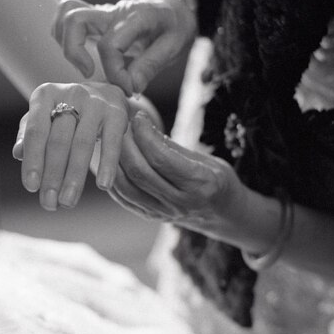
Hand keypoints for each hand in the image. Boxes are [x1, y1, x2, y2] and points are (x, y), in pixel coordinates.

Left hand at [13, 82, 128, 210]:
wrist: (104, 94)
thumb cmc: (65, 113)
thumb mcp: (43, 119)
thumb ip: (28, 136)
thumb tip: (18, 153)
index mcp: (45, 95)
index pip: (36, 131)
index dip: (33, 160)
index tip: (31, 188)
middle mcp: (70, 93)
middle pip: (59, 141)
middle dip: (53, 176)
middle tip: (49, 204)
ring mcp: (95, 102)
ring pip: (82, 144)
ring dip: (74, 177)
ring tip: (68, 202)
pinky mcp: (117, 112)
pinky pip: (112, 142)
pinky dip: (108, 165)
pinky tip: (103, 186)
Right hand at [53, 0, 196, 94]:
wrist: (173, 10)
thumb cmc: (174, 27)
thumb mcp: (174, 46)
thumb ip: (150, 66)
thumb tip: (131, 86)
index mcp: (135, 17)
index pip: (109, 46)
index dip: (115, 73)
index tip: (128, 88)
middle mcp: (113, 12)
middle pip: (76, 20)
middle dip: (74, 52)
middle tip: (90, 73)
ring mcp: (101, 13)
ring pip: (68, 14)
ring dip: (66, 42)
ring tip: (83, 65)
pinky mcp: (95, 19)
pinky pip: (69, 17)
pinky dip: (65, 36)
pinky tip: (78, 55)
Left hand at [112, 111, 242, 238]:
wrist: (223, 214)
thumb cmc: (216, 179)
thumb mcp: (205, 159)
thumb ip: (173, 147)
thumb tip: (143, 126)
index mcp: (200, 184)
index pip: (162, 158)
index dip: (145, 135)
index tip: (138, 117)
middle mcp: (180, 203)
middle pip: (140, 172)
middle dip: (125, 145)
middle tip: (120, 125)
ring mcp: (163, 213)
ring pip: (127, 186)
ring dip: (114, 161)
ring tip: (112, 140)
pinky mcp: (150, 216)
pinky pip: (123, 198)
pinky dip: (113, 177)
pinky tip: (110, 160)